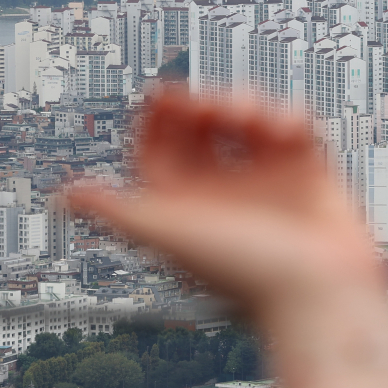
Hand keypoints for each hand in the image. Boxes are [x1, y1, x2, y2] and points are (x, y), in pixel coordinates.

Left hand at [73, 91, 385, 319]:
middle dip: (204, 106)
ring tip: (248, 113)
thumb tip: (66, 196)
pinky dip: (289, 116)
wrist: (321, 291)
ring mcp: (267, 182)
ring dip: (247, 105)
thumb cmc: (248, 272)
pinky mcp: (308, 174)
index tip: (163, 96)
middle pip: (202, 132)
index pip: (160, 154)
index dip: (157, 121)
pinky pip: (294, 128)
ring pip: (248, 123)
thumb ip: (118, 211)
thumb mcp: (169, 235)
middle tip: (210, 104)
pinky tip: (285, 126)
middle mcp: (224, 195)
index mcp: (186, 209)